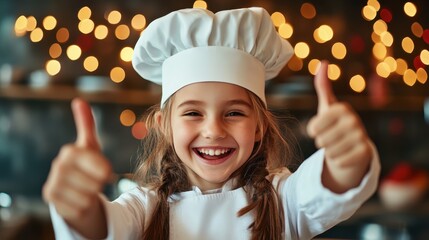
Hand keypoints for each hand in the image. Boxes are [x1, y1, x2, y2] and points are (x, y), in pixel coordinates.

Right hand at [43, 98, 111, 220]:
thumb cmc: (86, 165)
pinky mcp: (51, 199)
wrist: (73, 188)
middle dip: (99, 184)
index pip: (100, 166)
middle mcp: (58, 165)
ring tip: (86, 188)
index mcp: (70, 151)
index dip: (106, 172)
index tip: (107, 172)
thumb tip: (79, 100)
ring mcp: (52, 182)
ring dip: (92, 195)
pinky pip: (79, 207)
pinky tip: (78, 199)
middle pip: (95, 182)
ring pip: (87, 196)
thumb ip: (87, 124)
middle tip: (93, 181)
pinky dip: (84, 206)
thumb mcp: (91, 146)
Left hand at [307, 61, 371, 191]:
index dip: (313, 132)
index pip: (313, 128)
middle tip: (332, 138)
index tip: (321, 128)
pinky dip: (338, 161)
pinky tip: (345, 155)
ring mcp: (362, 136)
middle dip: (322, 143)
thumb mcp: (327, 106)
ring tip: (338, 146)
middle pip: (320, 141)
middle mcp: (354, 120)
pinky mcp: (365, 153)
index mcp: (342, 108)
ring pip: (329, 152)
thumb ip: (323, 86)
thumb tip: (323, 62)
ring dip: (330, 152)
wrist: (353, 147)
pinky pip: (339, 161)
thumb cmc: (335, 125)